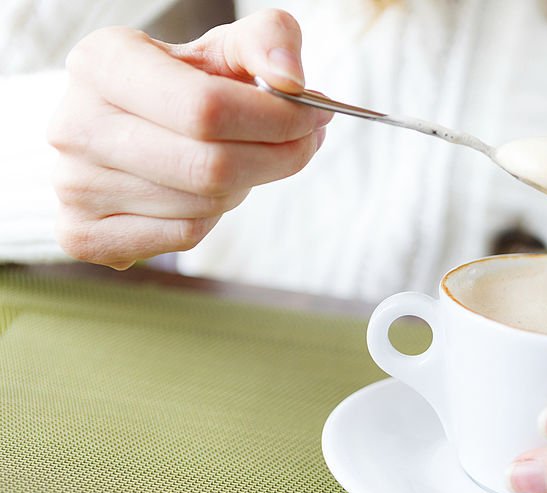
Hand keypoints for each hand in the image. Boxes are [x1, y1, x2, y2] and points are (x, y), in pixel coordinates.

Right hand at [47, 10, 330, 269]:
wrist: (120, 126)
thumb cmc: (183, 84)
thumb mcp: (225, 47)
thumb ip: (269, 41)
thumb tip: (293, 81)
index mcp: (103, 62)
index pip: (207, 108)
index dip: (277, 120)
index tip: (314, 116)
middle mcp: (75, 124)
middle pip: (211, 167)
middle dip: (277, 158)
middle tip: (304, 143)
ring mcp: (72, 185)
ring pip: (203, 206)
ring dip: (243, 187)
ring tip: (239, 159)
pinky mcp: (82, 233)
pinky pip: (182, 237)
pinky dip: (210, 218)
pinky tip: (203, 191)